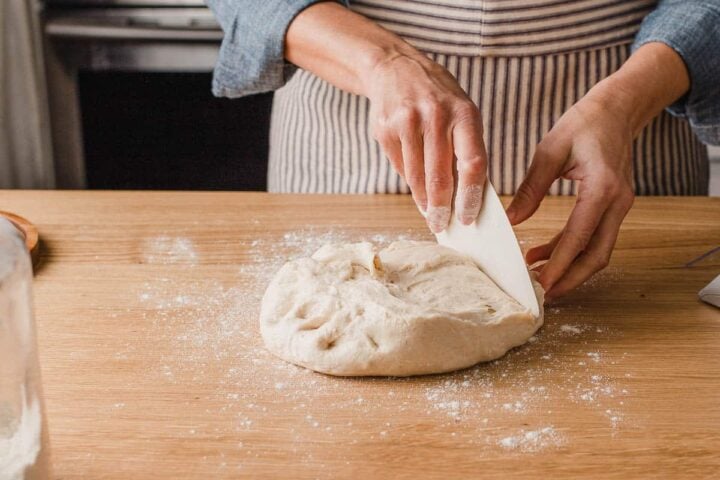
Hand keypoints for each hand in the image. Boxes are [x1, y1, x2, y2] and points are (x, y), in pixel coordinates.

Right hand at [365, 53, 487, 231]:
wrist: (394, 68)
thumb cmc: (437, 97)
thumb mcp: (461, 112)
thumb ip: (466, 148)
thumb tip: (467, 195)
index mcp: (464, 113)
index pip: (472, 163)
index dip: (470, 195)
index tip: (467, 217)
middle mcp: (436, 116)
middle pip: (440, 176)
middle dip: (441, 208)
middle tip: (441, 225)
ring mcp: (407, 122)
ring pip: (416, 177)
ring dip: (423, 199)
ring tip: (429, 211)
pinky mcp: (385, 129)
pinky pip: (399, 167)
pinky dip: (408, 180)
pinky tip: (414, 182)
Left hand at [506, 89, 634, 299]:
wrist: (616, 109)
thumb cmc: (583, 124)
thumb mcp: (550, 150)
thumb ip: (531, 187)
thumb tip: (513, 220)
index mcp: (602, 188)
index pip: (579, 237)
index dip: (559, 265)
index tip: (540, 284)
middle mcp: (617, 202)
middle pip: (598, 256)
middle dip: (570, 279)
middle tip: (542, 294)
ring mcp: (619, 206)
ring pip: (598, 251)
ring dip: (570, 268)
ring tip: (537, 278)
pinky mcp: (612, 206)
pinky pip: (594, 237)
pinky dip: (570, 251)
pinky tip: (542, 254)